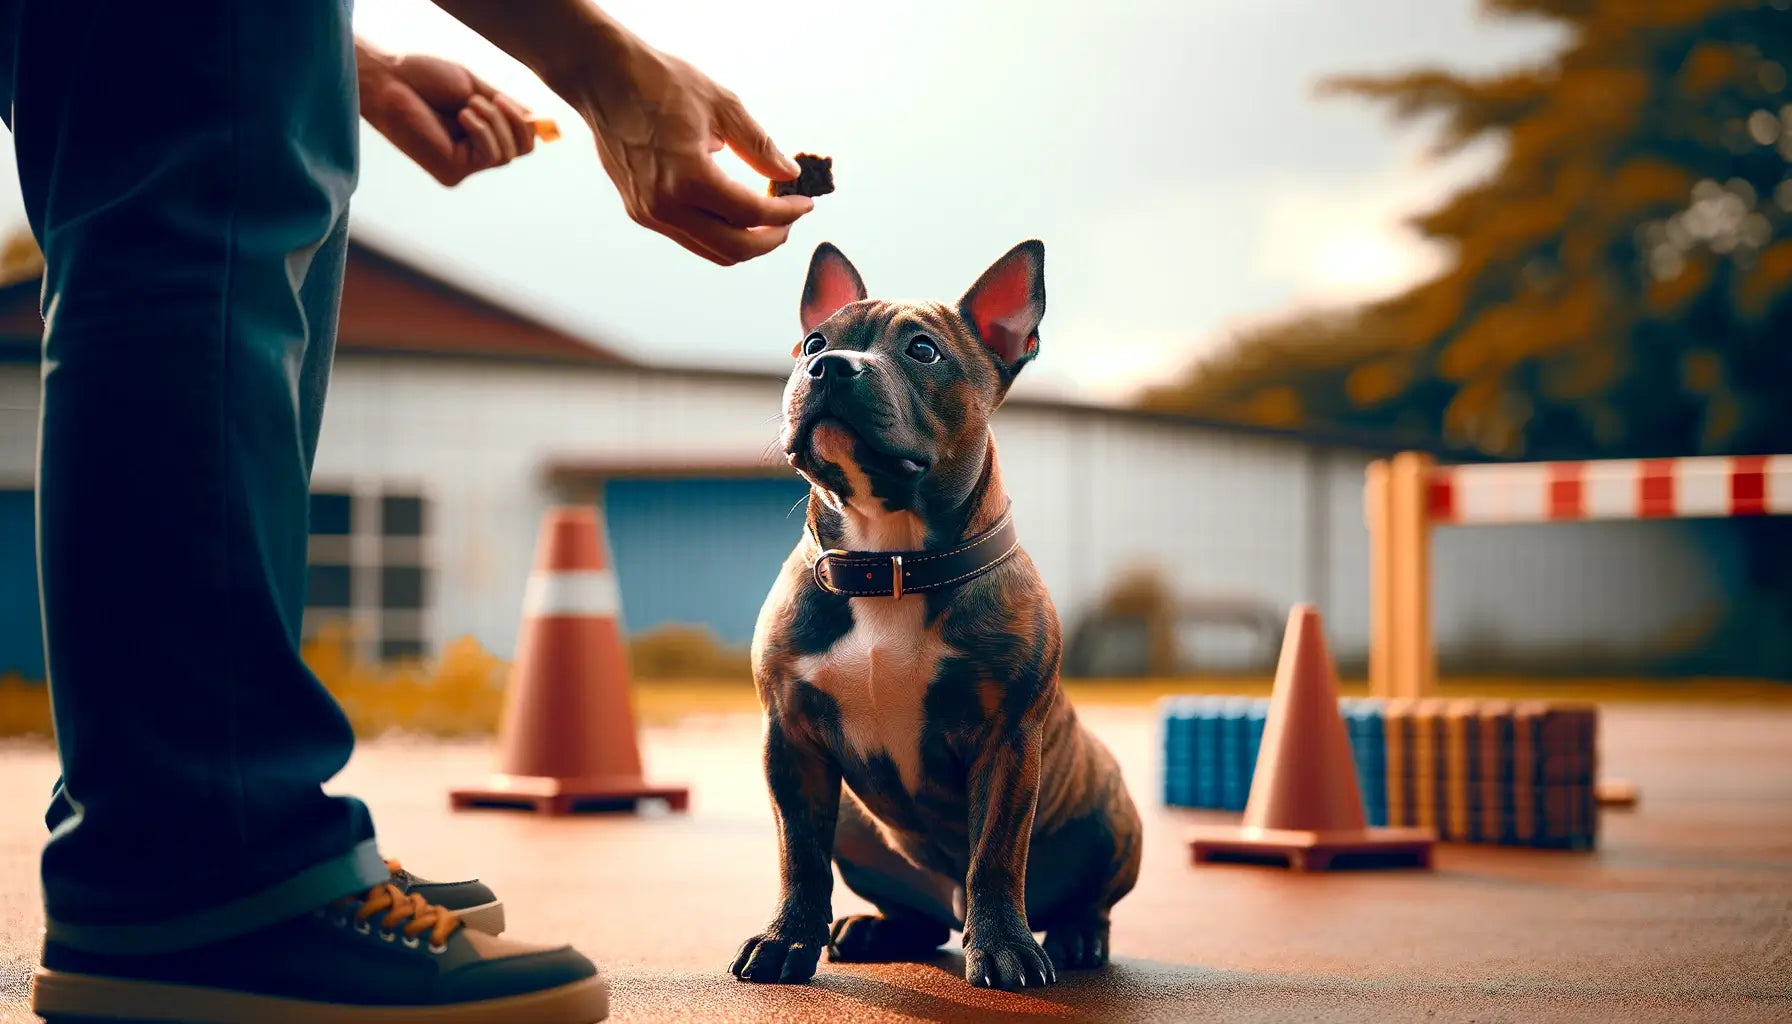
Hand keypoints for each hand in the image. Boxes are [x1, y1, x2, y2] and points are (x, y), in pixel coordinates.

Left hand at [357, 42, 541, 186]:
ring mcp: (462, 166)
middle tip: (497, 100)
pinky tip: (463, 115)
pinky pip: (490, 156)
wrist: (392, 79)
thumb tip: (540, 122)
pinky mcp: (451, 173)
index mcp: (478, 133)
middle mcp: (471, 154)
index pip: (520, 140)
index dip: (527, 125)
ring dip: (495, 122)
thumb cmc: (426, 79)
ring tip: (469, 104)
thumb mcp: (476, 89)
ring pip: (506, 154)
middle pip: (521, 150)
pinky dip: (483, 131)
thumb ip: (505, 108)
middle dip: (516, 122)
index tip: (517, 102)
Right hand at [562, 35, 814, 265]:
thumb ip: (759, 145)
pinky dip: (718, 230)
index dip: (785, 213)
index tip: (804, 203)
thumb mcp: (722, 105)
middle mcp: (665, 206)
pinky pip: (689, 236)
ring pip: (711, 249)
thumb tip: (788, 173)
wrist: (602, 77)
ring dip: (744, 240)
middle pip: (734, 248)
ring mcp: (649, 213)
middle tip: (789, 220)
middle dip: (769, 239)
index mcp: (688, 179)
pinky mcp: (640, 211)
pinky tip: (733, 208)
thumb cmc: (659, 82)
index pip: (750, 213)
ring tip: (766, 217)